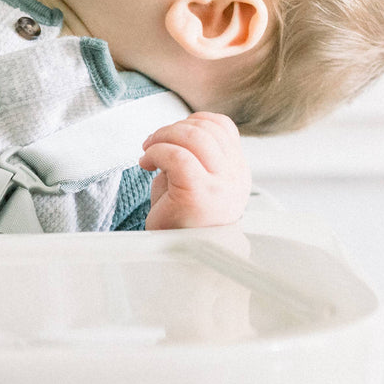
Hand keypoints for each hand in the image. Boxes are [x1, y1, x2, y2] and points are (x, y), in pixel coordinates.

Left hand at [139, 112, 250, 229]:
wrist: (181, 262)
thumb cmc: (181, 222)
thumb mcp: (193, 181)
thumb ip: (194, 155)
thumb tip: (175, 131)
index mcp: (236, 171)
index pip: (223, 127)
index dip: (192, 121)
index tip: (170, 135)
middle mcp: (234, 177)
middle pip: (206, 129)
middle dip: (171, 129)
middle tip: (151, 144)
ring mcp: (219, 186)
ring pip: (194, 137)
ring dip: (162, 137)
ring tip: (148, 152)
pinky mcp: (198, 195)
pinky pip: (178, 157)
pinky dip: (157, 153)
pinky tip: (147, 165)